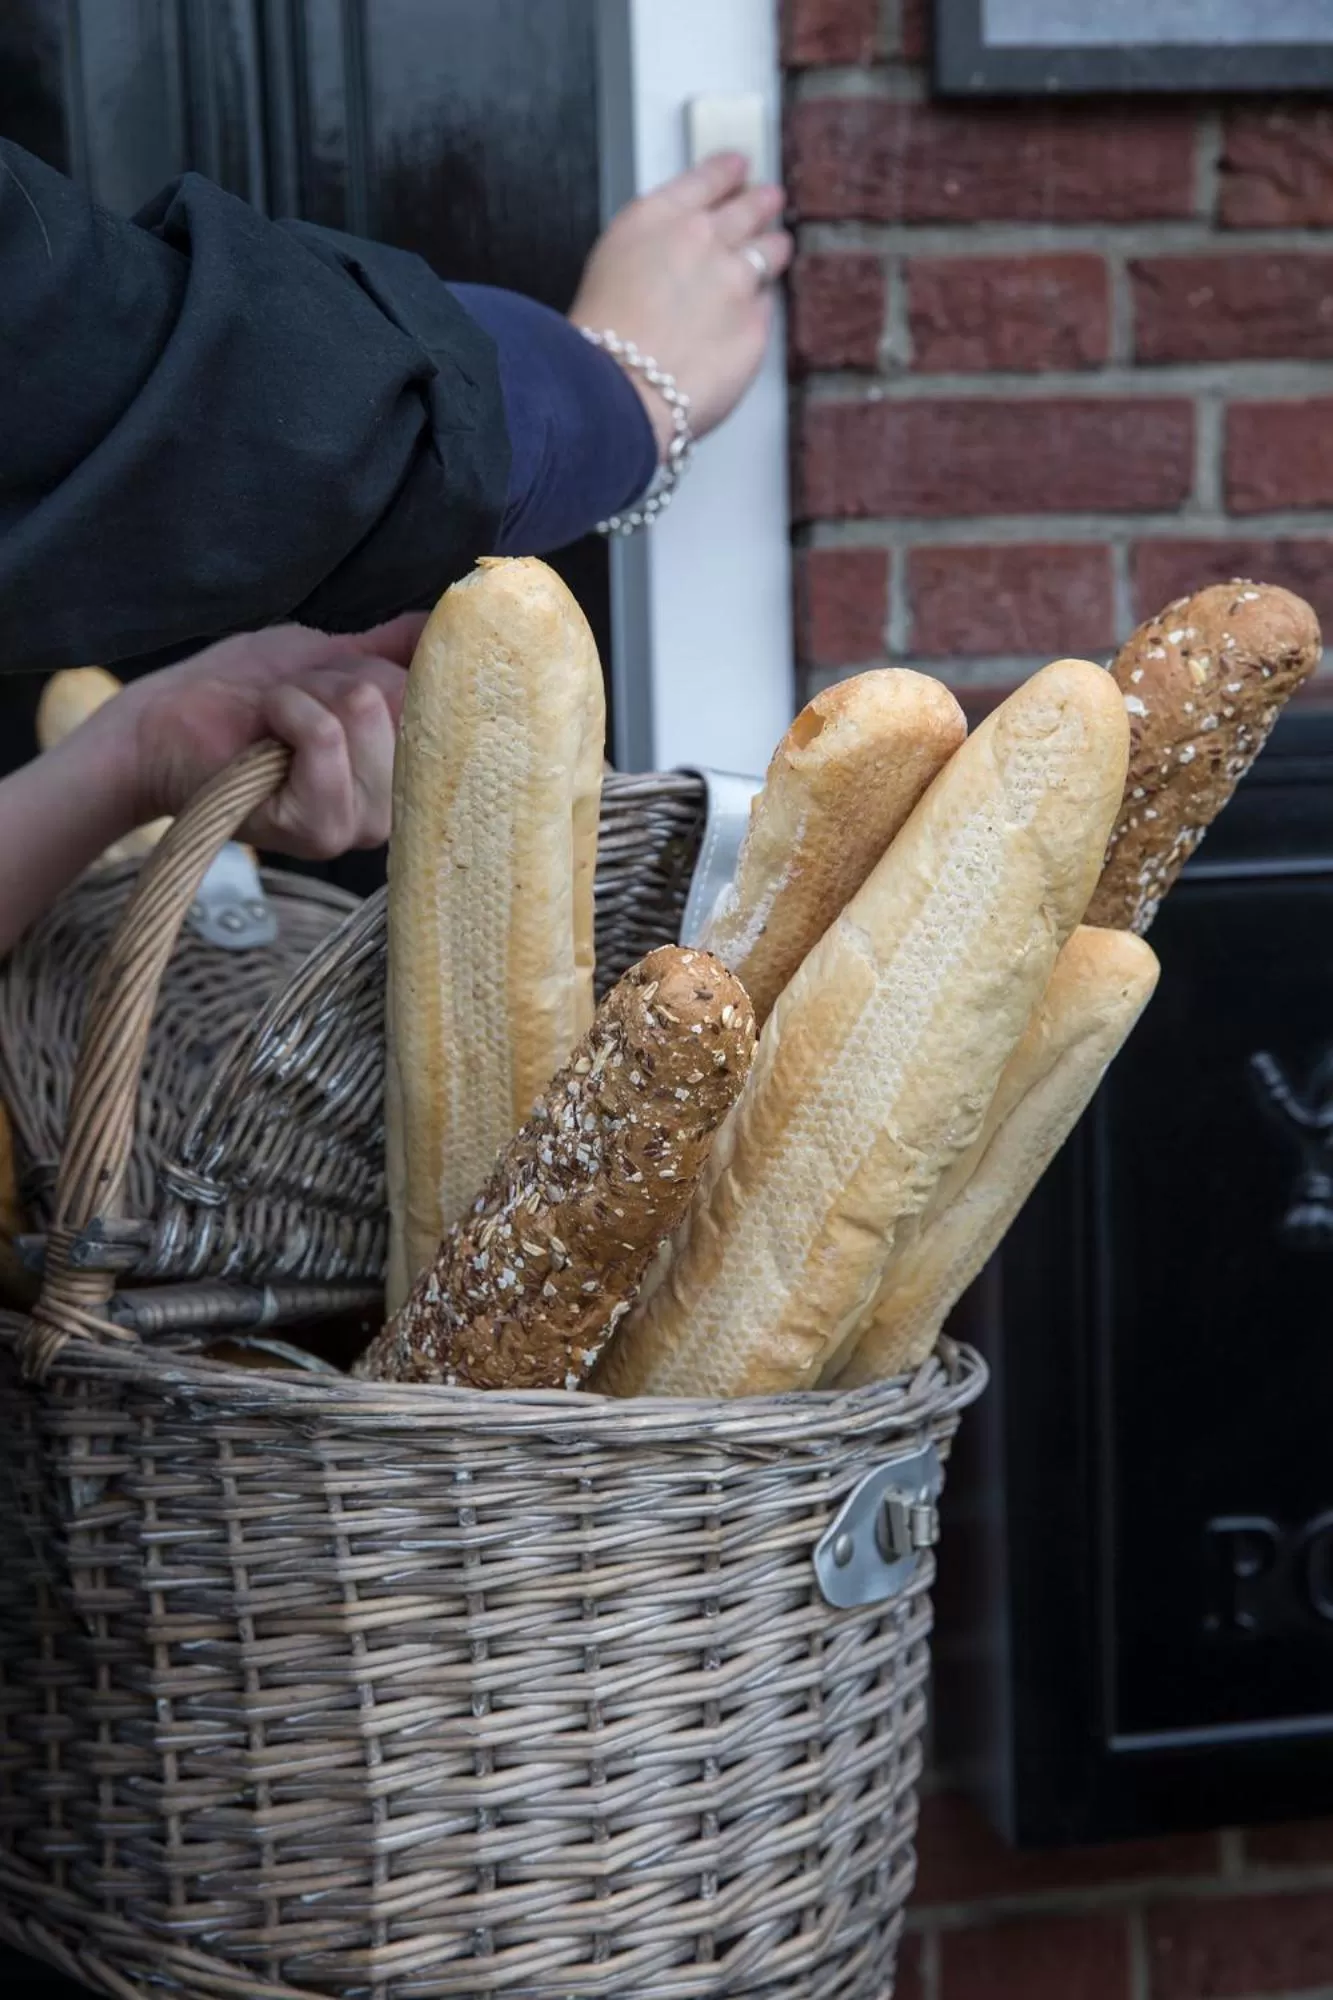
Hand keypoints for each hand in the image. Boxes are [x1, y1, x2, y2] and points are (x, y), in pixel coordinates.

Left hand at [110, 617, 425, 858]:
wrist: (165, 726)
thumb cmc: (238, 694)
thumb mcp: (328, 655)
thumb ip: (392, 647)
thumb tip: (449, 620)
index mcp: (404, 766)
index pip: (437, 695)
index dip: (387, 666)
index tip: (339, 676)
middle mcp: (396, 805)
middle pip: (400, 695)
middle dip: (335, 677)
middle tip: (292, 704)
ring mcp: (363, 824)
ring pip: (365, 709)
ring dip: (304, 693)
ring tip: (275, 720)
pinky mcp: (324, 830)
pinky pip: (326, 736)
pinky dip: (285, 712)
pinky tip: (263, 735)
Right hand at [569, 153, 792, 457]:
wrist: (620, 389)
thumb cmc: (600, 337)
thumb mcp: (612, 262)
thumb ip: (653, 243)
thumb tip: (678, 247)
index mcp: (659, 217)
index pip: (707, 178)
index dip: (727, 171)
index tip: (739, 166)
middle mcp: (704, 239)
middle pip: (749, 207)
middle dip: (762, 202)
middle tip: (770, 199)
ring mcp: (737, 280)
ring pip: (772, 250)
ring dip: (773, 248)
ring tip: (775, 249)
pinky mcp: (757, 324)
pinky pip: (767, 306)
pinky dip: (759, 306)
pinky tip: (749, 313)